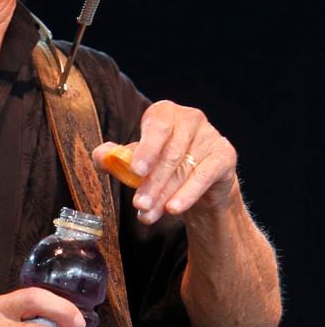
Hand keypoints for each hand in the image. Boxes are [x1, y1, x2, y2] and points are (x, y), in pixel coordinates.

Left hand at [94, 100, 237, 224]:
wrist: (201, 184)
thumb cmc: (162, 166)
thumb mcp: (137, 162)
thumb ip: (116, 158)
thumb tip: (100, 156)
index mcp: (165, 113)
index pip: (157, 125)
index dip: (147, 148)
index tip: (136, 170)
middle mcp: (190, 118)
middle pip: (169, 154)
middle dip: (151, 183)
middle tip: (138, 204)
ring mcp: (210, 135)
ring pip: (184, 169)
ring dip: (165, 194)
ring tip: (148, 214)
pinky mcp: (225, 155)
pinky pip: (204, 176)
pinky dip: (187, 194)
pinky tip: (173, 209)